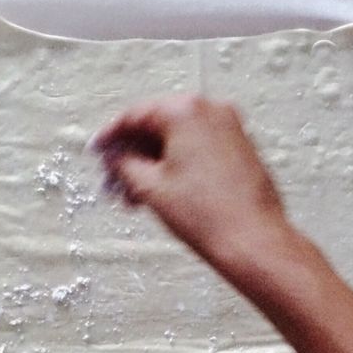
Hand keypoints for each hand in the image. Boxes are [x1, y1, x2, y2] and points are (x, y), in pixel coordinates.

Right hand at [91, 95, 293, 274]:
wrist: (253, 242)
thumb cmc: (206, 215)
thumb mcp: (150, 187)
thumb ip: (123, 163)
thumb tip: (114, 155)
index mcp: (186, 111)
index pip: (135, 115)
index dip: (111, 137)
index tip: (98, 153)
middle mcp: (212, 110)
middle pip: (158, 126)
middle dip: (134, 155)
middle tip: (115, 181)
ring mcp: (231, 128)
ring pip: (179, 139)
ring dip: (155, 163)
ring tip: (137, 196)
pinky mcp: (243, 148)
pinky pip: (200, 147)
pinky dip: (179, 164)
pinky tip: (165, 191)